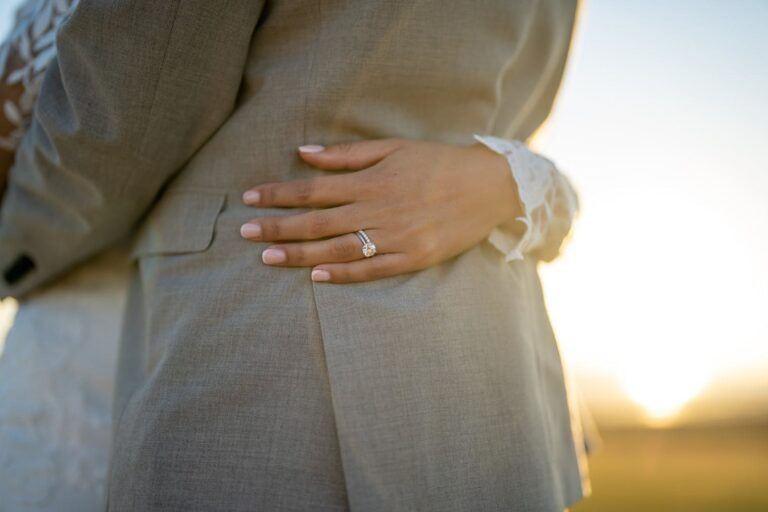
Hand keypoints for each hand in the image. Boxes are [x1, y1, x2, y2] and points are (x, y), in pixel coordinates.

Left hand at [240, 138, 523, 282]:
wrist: (490, 186)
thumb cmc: (438, 162)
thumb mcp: (393, 147)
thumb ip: (347, 154)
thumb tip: (303, 153)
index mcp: (371, 180)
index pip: (313, 189)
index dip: (279, 194)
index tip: (249, 198)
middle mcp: (378, 209)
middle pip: (318, 222)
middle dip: (278, 226)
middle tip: (244, 232)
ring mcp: (396, 237)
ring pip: (338, 248)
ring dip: (299, 254)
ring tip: (267, 257)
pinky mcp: (413, 258)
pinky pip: (372, 269)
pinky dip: (344, 273)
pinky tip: (317, 277)